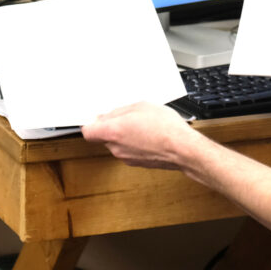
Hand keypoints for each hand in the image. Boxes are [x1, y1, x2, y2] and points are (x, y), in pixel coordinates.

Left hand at [82, 102, 196, 168]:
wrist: (182, 148)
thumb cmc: (165, 127)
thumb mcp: (141, 106)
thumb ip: (120, 111)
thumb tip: (109, 116)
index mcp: (112, 131)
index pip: (88, 131)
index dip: (91, 123)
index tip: (98, 117)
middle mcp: (115, 147)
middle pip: (103, 136)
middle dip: (112, 126)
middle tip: (127, 116)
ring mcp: (125, 157)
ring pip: (117, 143)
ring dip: (125, 134)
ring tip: (143, 124)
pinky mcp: (136, 163)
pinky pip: (129, 150)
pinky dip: (135, 143)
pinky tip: (149, 134)